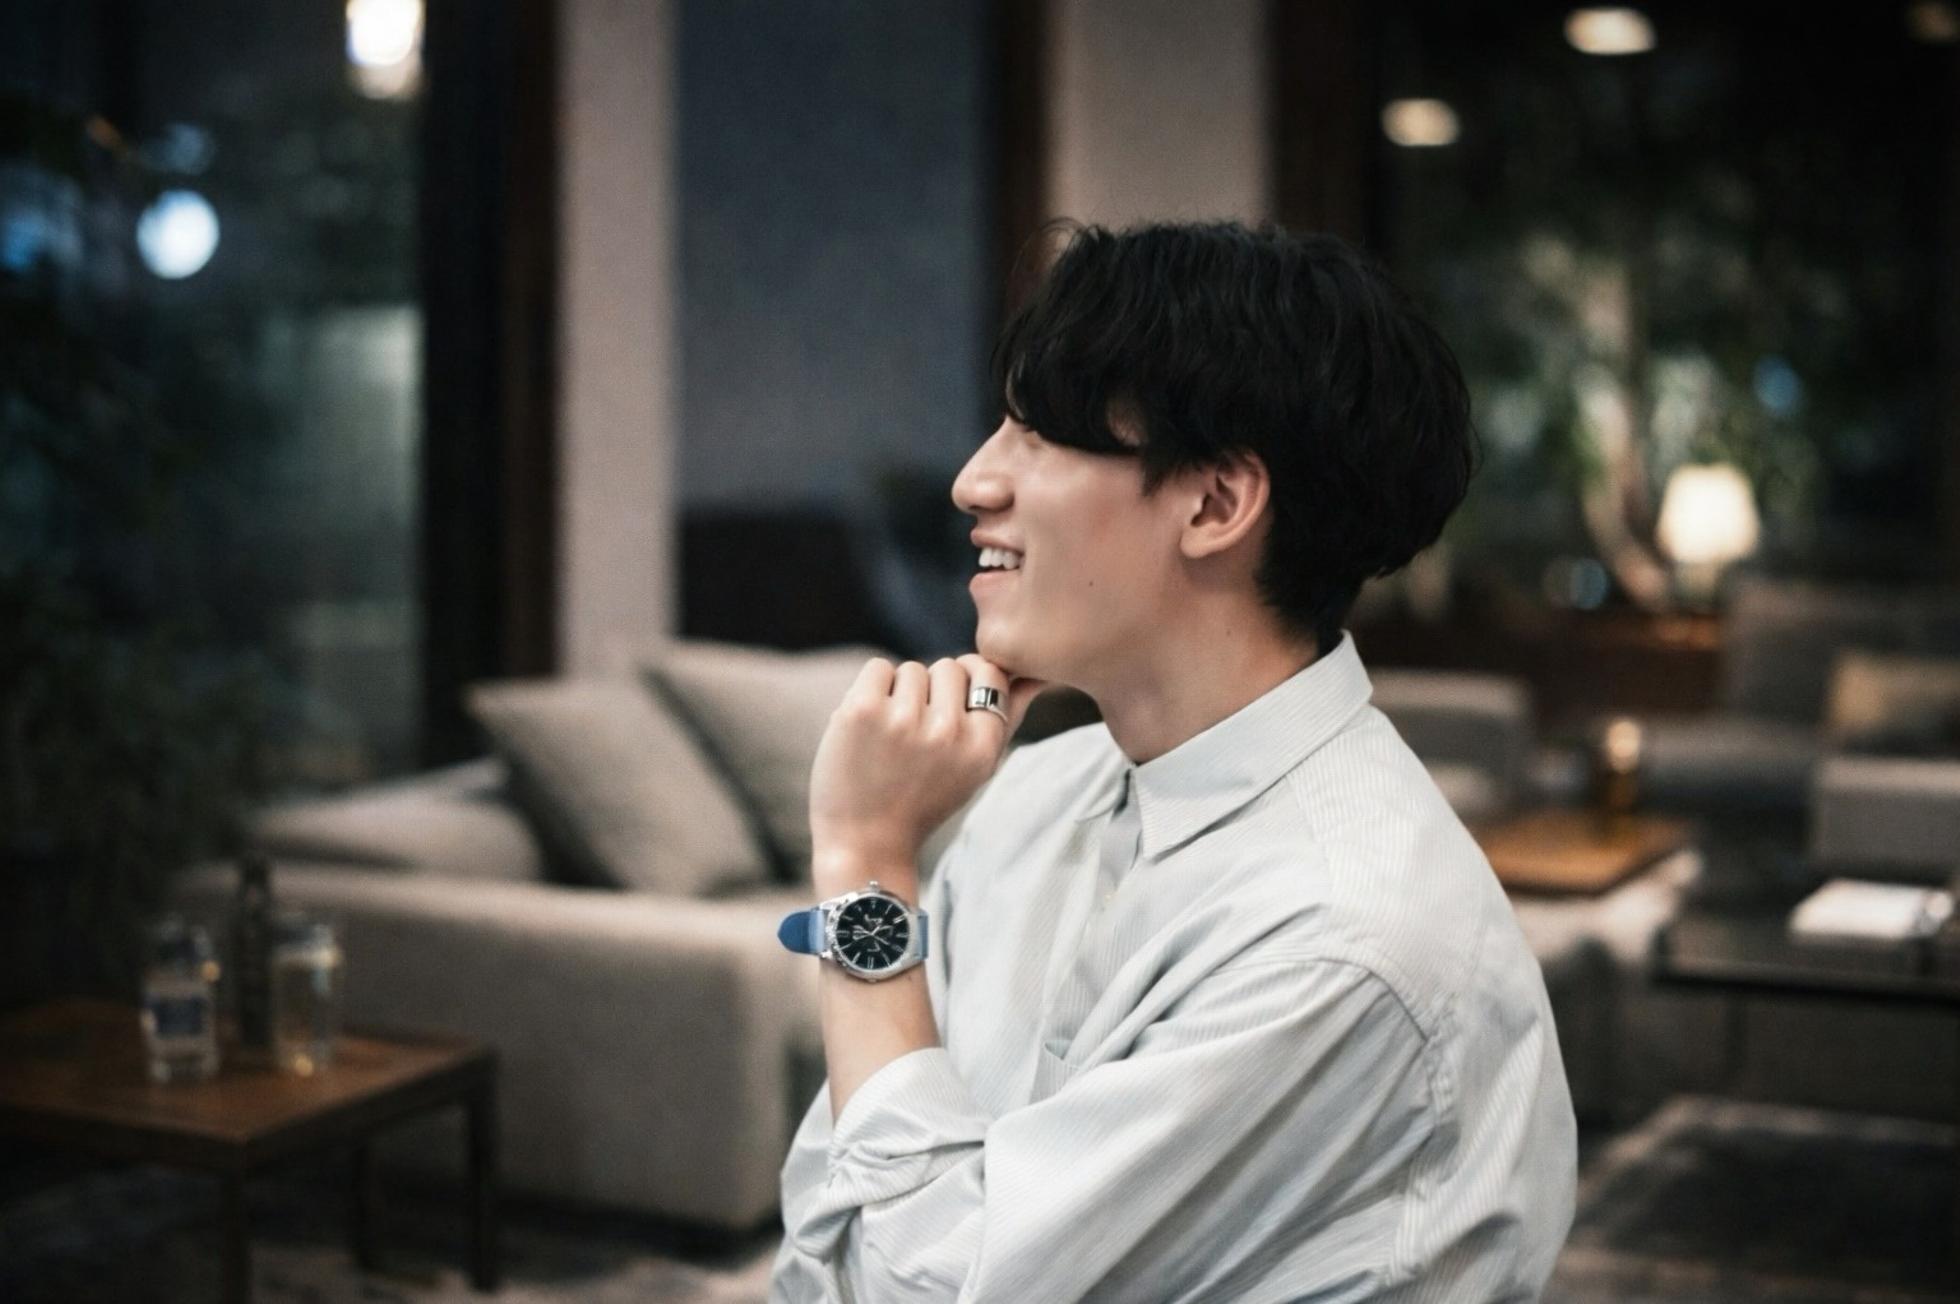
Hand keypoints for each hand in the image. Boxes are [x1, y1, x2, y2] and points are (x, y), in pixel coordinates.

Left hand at [808, 654, 1045, 894]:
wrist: (867, 840)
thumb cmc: (925, 800)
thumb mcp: (977, 766)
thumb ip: (1009, 717)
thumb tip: (1036, 675)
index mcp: (982, 745)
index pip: (990, 673)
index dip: (970, 679)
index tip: (952, 702)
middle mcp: (947, 731)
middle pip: (948, 667)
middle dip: (933, 690)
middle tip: (917, 733)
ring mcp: (903, 719)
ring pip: (912, 669)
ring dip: (900, 693)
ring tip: (891, 736)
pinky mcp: (862, 711)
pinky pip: (877, 668)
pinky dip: (871, 688)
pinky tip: (868, 725)